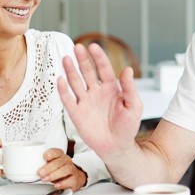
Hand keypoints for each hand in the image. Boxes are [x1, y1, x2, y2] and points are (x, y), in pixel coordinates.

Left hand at [38, 148, 86, 191]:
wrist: (74, 177)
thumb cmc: (60, 170)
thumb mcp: (52, 165)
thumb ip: (44, 165)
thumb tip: (31, 168)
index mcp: (60, 156)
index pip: (57, 152)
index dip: (51, 153)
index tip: (44, 157)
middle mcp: (67, 161)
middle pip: (59, 162)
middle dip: (49, 167)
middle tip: (40, 172)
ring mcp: (72, 170)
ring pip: (65, 170)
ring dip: (54, 175)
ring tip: (45, 179)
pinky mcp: (75, 180)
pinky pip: (70, 180)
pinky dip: (62, 183)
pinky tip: (56, 185)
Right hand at [57, 43, 142, 157]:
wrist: (117, 147)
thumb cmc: (127, 127)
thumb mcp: (134, 106)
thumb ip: (130, 88)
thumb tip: (127, 69)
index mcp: (111, 88)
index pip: (103, 68)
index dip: (98, 57)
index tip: (93, 46)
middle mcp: (96, 92)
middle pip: (87, 72)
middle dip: (82, 60)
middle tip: (77, 47)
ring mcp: (85, 102)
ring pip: (76, 83)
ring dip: (70, 71)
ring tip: (66, 59)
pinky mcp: (77, 113)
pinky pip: (68, 100)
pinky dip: (63, 90)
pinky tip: (60, 80)